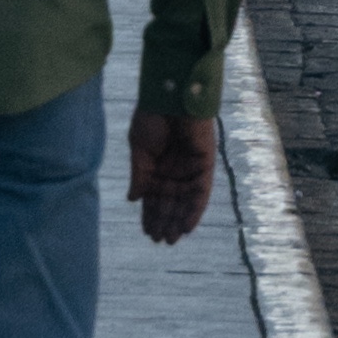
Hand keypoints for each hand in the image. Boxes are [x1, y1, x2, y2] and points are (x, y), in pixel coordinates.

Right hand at [126, 109, 216, 245]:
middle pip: (170, 201)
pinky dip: (195, 209)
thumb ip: (140, 175)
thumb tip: (133, 200)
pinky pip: (201, 191)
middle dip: (165, 221)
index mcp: (157, 165)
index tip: (147, 232)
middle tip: (160, 241)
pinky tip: (187, 226)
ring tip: (171, 239)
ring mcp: (190, 166)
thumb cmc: (152, 117)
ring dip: (179, 219)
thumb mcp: (139, 149)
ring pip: (185, 200)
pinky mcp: (204, 163)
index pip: (155, 196)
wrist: (170, 96)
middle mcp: (175, 168)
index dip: (151, 214)